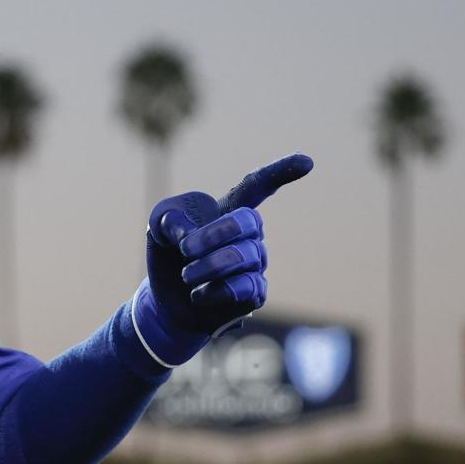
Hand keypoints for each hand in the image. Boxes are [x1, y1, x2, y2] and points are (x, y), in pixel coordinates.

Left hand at [132, 153, 312, 366]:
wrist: (165, 301)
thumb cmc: (169, 255)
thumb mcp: (157, 227)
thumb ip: (169, 217)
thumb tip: (190, 232)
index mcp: (228, 211)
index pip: (258, 187)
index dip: (280, 173)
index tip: (307, 162)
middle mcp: (249, 236)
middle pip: (247, 222)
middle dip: (214, 234)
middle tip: (185, 249)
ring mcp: (255, 265)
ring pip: (243, 257)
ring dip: (207, 266)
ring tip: (186, 275)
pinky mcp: (254, 294)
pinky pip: (245, 287)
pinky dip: (214, 291)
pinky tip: (198, 295)